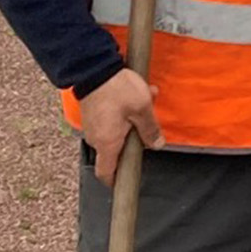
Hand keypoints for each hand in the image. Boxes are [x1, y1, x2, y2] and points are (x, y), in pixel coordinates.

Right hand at [78, 69, 162, 186]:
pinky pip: (111, 120)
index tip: (124, 184)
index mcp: (107, 142)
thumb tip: (157, 145)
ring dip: (133, 121)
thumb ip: (150, 130)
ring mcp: (93, 126)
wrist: (94, 67)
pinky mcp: (93, 114)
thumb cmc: (117, 89)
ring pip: (118, 131)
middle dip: (136, 139)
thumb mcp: (142, 109)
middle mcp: (96, 137)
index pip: (106, 172)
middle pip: (117, 149)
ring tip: (147, 100)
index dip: (115, 181)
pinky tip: (137, 95)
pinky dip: (125, 112)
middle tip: (149, 122)